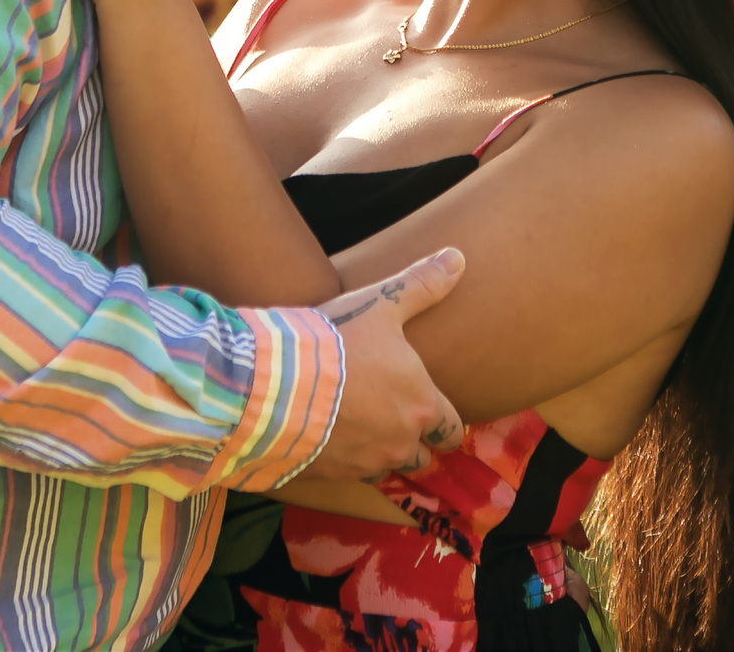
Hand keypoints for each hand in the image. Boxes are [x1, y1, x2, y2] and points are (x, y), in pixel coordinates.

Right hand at [301, 248, 466, 481]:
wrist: (275, 382)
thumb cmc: (335, 340)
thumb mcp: (381, 305)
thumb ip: (422, 285)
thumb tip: (458, 257)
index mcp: (422, 405)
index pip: (452, 430)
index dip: (445, 423)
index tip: (434, 414)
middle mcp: (401, 441)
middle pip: (422, 456)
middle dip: (414, 442)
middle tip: (394, 420)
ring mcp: (366, 463)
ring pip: (386, 468)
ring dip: (379, 453)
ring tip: (360, 430)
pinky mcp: (331, 475)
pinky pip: (348, 474)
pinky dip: (344, 460)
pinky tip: (329, 439)